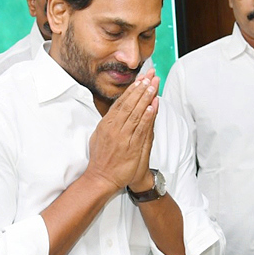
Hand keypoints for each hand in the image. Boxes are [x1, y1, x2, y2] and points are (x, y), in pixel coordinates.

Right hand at [86, 70, 158, 192]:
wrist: (101, 179)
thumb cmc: (102, 159)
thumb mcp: (100, 136)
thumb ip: (109, 123)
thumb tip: (117, 109)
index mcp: (106, 124)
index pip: (121, 102)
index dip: (132, 89)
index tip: (141, 78)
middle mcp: (114, 128)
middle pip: (129, 104)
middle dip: (141, 88)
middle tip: (150, 76)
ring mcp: (122, 137)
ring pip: (136, 113)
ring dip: (146, 98)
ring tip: (153, 85)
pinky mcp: (131, 147)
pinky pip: (140, 129)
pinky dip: (147, 116)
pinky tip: (153, 106)